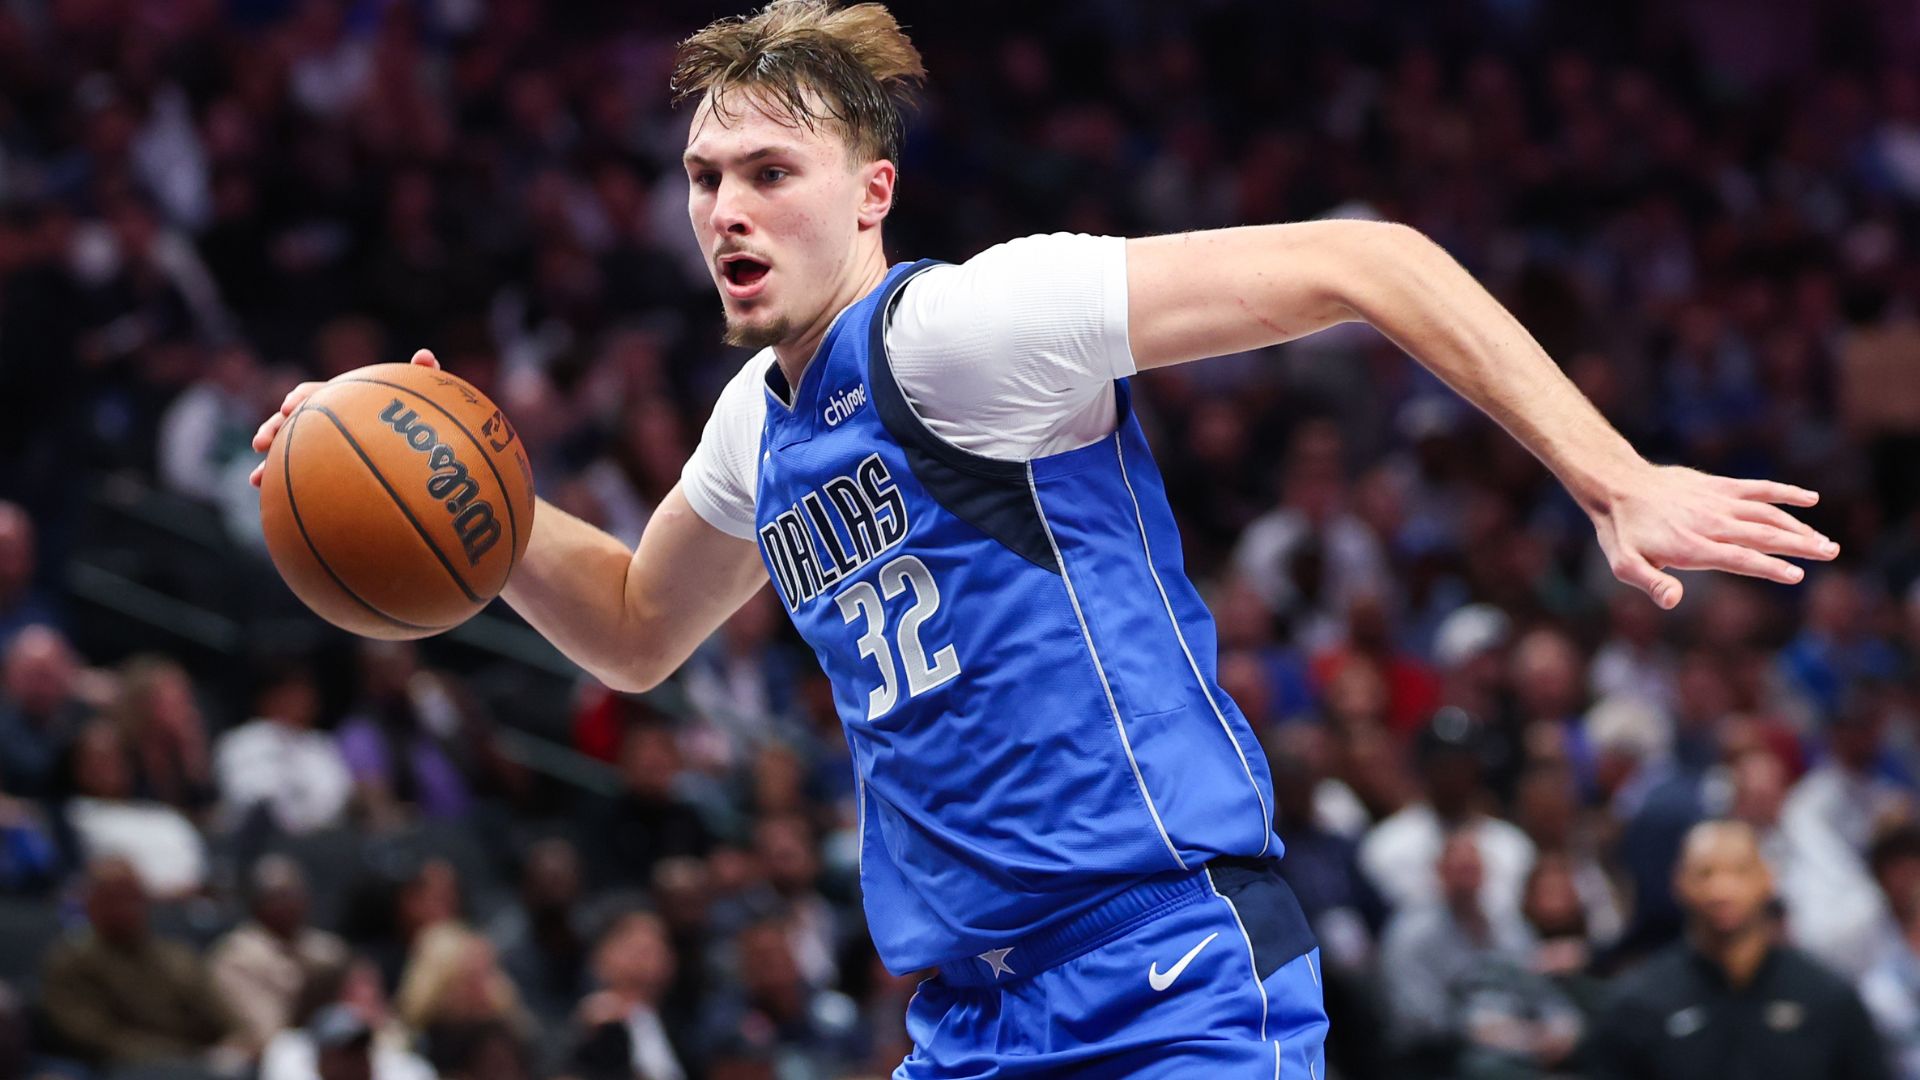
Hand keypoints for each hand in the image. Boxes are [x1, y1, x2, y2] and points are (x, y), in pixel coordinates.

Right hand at [249, 349, 439, 486]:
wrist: (416, 451)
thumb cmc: (419, 420)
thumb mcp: (423, 400)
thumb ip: (423, 377)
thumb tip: (425, 355)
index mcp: (343, 399)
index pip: (316, 392)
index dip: (302, 397)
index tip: (291, 406)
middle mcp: (326, 419)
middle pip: (291, 420)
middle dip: (274, 427)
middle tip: (263, 442)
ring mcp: (320, 444)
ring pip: (287, 449)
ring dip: (269, 462)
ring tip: (257, 478)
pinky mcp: (320, 469)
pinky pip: (295, 475)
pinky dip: (278, 482)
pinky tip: (265, 493)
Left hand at [1588, 463, 1836, 608]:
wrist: (1617, 485)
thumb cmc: (1621, 531)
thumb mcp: (1625, 564)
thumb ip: (1651, 583)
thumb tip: (1673, 601)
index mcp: (1693, 546)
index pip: (1740, 559)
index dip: (1769, 568)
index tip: (1797, 575)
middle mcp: (1711, 523)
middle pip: (1764, 535)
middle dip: (1800, 545)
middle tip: (1831, 554)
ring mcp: (1718, 501)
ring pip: (1767, 513)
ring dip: (1799, 526)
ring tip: (1825, 541)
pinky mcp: (1718, 486)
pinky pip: (1757, 488)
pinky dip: (1784, 492)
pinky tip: (1810, 498)